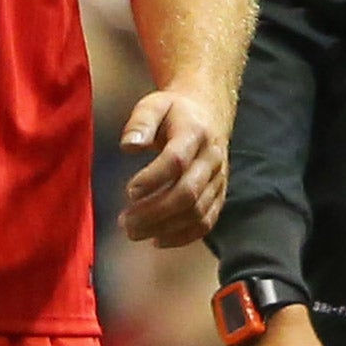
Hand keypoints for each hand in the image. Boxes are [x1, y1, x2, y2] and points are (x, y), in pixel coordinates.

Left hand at [119, 87, 228, 245]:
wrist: (208, 112)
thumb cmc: (174, 111)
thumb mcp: (153, 105)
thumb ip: (140, 123)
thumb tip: (129, 146)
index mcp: (195, 132)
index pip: (177, 160)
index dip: (153, 178)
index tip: (129, 191)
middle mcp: (212, 158)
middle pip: (188, 192)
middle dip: (154, 212)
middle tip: (125, 222)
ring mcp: (219, 179)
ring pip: (197, 212)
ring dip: (164, 228)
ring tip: (134, 231)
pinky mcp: (220, 194)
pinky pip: (207, 222)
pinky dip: (183, 236)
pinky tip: (157, 239)